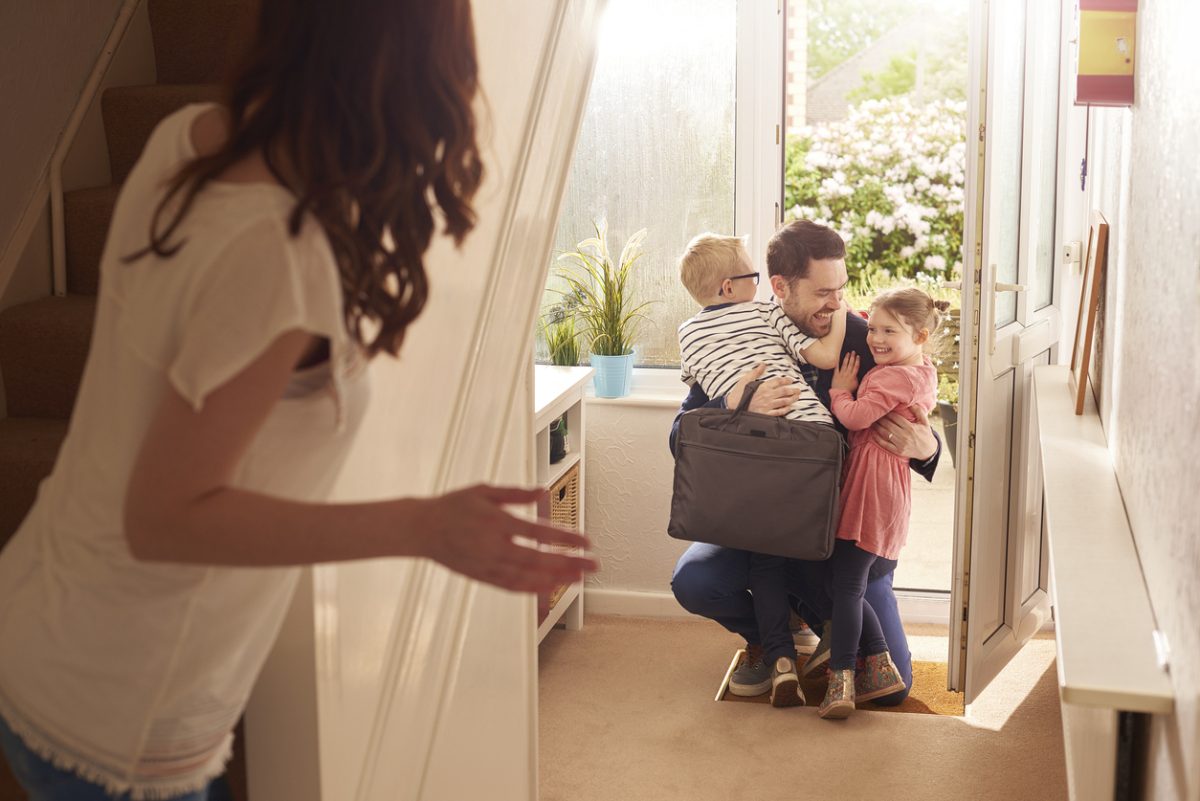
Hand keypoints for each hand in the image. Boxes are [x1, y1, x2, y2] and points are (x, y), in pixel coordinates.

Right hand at [419, 484, 597, 592]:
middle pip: (540, 559)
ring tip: (578, 578)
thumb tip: (541, 491)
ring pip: (528, 576)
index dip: (565, 539)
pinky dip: (531, 589)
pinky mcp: (482, 576)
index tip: (586, 542)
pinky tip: (548, 589)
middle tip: (593, 564)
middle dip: (570, 562)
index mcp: (498, 522)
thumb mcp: (483, 490)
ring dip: (556, 578)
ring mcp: (488, 564)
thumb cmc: (452, 506)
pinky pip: (510, 586)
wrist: (421, 529)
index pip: (540, 533)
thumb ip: (515, 494)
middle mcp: (495, 546)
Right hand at [726, 364, 801, 415]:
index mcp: (763, 387)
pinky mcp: (766, 414)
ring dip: (792, 399)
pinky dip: (785, 409)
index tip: (791, 380)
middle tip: (798, 389)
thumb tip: (763, 364)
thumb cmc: (738, 393)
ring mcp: (767, 405)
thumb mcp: (746, 379)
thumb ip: (756, 372)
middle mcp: (767, 396)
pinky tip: (789, 407)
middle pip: (784, 392)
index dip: (786, 380)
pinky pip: (778, 412)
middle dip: (793, 390)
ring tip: (797, 397)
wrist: (732, 407)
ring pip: (784, 402)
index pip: (778, 382)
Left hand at [831, 352, 859, 392]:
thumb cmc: (848, 390)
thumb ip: (856, 378)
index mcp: (853, 376)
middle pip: (851, 363)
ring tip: (848, 353)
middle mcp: (847, 373)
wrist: (840, 393)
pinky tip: (838, 359)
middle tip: (853, 352)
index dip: (857, 361)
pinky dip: (837, 363)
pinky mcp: (836, 375)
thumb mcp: (855, 385)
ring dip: (846, 358)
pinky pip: (837, 368)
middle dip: (852, 357)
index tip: (858, 356)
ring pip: (845, 364)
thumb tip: (856, 375)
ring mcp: (841, 374)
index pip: (856, 366)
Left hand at [871, 405, 937, 460]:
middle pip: (888, 425)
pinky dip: (878, 438)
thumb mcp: (925, 422)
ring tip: (872, 422)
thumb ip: (918, 411)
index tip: (883, 409)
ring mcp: (900, 444)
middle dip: (880, 419)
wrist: (928, 451)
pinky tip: (873, 433)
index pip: (896, 418)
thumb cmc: (925, 434)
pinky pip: (885, 444)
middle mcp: (905, 436)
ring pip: (885, 434)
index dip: (888, 413)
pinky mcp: (897, 451)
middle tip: (874, 414)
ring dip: (877, 427)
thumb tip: (911, 402)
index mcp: (910, 427)